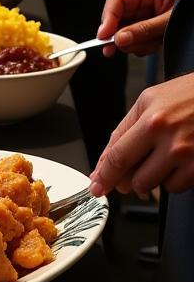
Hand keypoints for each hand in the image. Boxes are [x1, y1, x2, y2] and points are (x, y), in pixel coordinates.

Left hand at [90, 74, 193, 196]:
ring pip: (155, 185)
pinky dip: (174, 179)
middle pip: (134, 179)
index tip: (97, 187)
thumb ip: (123, 130)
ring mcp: (189, 154)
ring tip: (162, 157)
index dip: (104, 177)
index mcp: (151, 120)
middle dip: (127, 181)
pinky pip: (177, 186)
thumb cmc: (190, 94)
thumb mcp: (149, 100)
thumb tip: (105, 162)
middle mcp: (171, 139)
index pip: (118, 157)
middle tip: (131, 172)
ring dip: (152, 178)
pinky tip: (179, 161)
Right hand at [96, 0, 184, 56]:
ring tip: (151, 45)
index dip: (107, 18)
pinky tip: (154, 44)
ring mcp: (151, 8)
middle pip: (119, 14)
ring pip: (127, 26)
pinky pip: (138, 32)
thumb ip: (144, 29)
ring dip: (134, 40)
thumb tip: (118, 39)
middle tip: (115, 50)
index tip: (103, 37)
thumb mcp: (173, 20)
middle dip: (119, 33)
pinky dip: (142, 43)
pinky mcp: (154, 19)